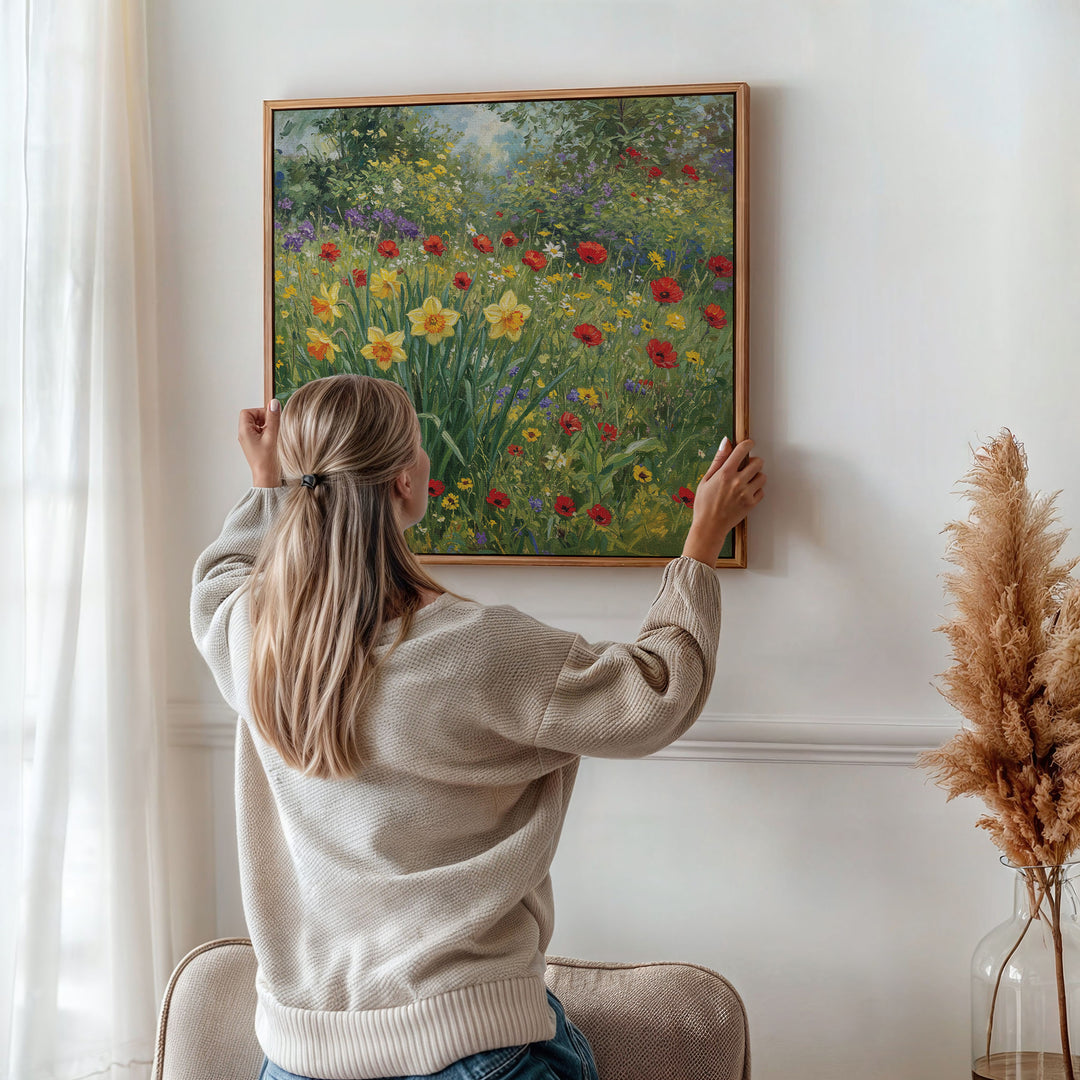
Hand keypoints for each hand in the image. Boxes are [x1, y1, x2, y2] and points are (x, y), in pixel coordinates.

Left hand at [239, 398, 281, 486]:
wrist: (267, 478)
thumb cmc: (267, 461)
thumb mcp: (272, 436)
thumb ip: (273, 418)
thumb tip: (274, 403)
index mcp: (244, 431)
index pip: (247, 412)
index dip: (260, 412)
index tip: (270, 418)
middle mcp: (244, 435)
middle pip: (252, 417)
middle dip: (264, 419)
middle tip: (273, 427)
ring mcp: (249, 440)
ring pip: (257, 425)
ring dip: (267, 426)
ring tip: (273, 436)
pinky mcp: (255, 445)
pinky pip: (260, 433)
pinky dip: (268, 433)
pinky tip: (273, 441)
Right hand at [682, 437, 765, 563]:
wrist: (709, 527)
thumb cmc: (704, 504)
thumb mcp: (706, 479)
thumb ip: (718, 460)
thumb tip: (726, 442)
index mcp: (725, 473)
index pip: (742, 450)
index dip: (748, 444)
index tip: (749, 444)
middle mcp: (737, 482)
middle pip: (758, 462)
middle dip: (754, 462)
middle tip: (747, 467)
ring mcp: (746, 493)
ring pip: (762, 476)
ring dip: (757, 476)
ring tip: (747, 481)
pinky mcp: (751, 504)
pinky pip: (762, 491)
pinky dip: (756, 491)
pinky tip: (747, 493)